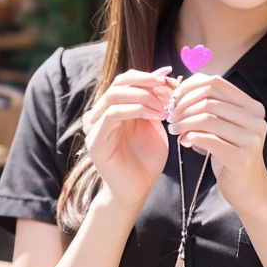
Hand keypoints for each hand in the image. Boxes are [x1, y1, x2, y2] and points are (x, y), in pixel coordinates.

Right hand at [82, 67, 176, 208]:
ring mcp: (95, 126)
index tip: (171, 78)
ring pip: (115, 95)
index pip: (126, 80)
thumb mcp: (155, 126)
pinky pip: (113, 115)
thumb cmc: (147, 161)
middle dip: (147, 82)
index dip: (148, 76)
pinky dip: (137, 110)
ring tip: (166, 105)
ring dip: (144, 96)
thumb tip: (165, 75)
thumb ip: (156, 104)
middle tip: (169, 89)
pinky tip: (157, 116)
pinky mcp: (95, 140)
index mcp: (114, 108)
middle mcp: (101, 113)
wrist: (137, 191)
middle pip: (119, 83)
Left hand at [167, 72, 266, 211]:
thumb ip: (205, 108)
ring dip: (184, 122)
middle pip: (209, 100)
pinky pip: (209, 140)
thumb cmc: (230, 155)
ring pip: (207, 118)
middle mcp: (256, 119)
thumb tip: (173, 87)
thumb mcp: (221, 127)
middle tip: (170, 117)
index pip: (216, 82)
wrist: (248, 189)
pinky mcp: (242, 157)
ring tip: (174, 129)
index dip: (189, 87)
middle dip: (183, 106)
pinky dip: (191, 137)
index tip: (174, 100)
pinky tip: (184, 141)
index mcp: (251, 106)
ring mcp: (251, 138)